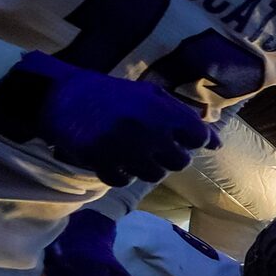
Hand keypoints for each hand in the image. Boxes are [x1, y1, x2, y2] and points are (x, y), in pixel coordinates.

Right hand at [0, 51, 215, 187]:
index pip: (198, 137)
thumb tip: (216, 143)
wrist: (59, 95)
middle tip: (153, 146)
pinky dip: (121, 174)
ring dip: (146, 167)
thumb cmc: (110, 94)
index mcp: (162, 110)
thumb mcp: (150, 95)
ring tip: (133, 152)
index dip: (190, 139)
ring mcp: (125, 148)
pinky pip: (124, 181)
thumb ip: (185, 117)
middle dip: (170, 156)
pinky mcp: (101, 162)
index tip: (179, 137)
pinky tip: (115, 160)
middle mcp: (148, 130)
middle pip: (180, 162)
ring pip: (154, 175)